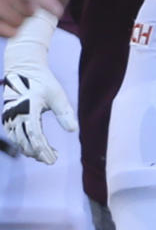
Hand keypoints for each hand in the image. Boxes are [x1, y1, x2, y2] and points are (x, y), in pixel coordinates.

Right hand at [3, 10, 76, 164]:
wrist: (23, 69)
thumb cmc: (42, 81)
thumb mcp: (57, 94)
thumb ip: (64, 112)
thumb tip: (73, 130)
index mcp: (27, 109)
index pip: (35, 136)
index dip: (44, 150)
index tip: (53, 159)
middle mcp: (15, 115)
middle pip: (25, 142)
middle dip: (38, 154)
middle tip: (52, 160)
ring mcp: (9, 117)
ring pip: (18, 141)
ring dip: (31, 151)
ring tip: (46, 155)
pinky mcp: (8, 118)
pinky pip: (14, 136)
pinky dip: (24, 144)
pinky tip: (36, 147)